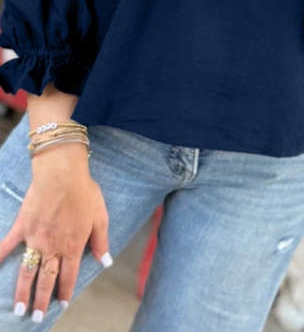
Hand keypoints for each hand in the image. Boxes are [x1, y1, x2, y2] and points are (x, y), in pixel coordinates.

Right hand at [0, 145, 111, 321]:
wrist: (62, 175)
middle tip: (36, 318)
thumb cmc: (84, 193)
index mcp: (72, 247)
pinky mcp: (22, 227)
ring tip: (19, 309)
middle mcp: (53, 248)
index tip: (61, 304)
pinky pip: (7, 245)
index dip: (65, 292)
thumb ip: (101, 241)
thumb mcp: (100, 217)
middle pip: (46, 280)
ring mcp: (35, 239)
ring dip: (22, 291)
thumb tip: (105, 261)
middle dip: (42, 301)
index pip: (68, 276)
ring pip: (27, 272)